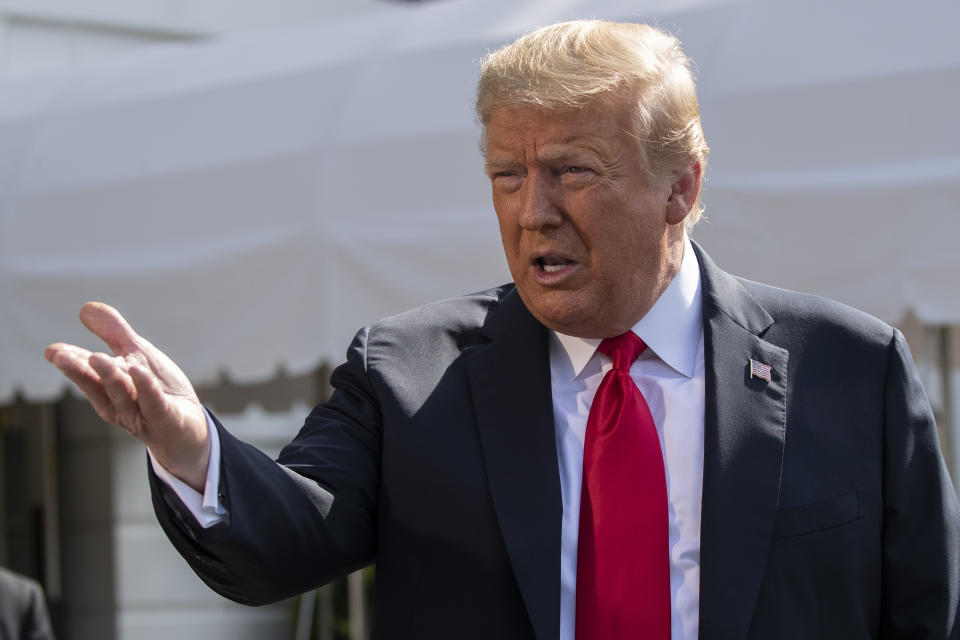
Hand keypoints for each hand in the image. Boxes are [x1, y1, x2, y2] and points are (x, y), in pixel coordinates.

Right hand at [45, 302, 209, 491]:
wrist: (189, 428)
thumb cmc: (158, 391)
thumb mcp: (137, 356)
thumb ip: (113, 333)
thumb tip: (84, 308)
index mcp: (109, 389)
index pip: (87, 375)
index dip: (71, 362)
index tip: (53, 351)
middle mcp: (120, 404)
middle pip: (99, 386)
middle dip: (80, 371)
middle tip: (61, 357)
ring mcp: (142, 414)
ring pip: (122, 395)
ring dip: (109, 376)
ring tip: (97, 358)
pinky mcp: (166, 419)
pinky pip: (154, 403)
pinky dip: (146, 388)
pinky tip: (138, 371)